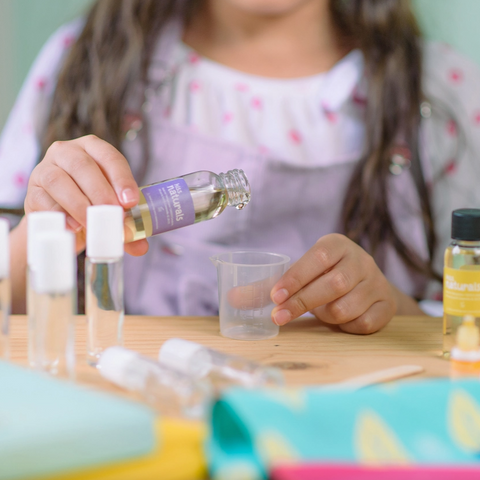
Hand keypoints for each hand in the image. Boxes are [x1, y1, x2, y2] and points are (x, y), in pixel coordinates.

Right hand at [25, 135, 147, 255]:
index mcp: (93, 149)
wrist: (61, 221)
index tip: (131, 201)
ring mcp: (45, 169)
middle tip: (113, 214)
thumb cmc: (92, 206)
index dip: (121, 178)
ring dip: (78, 204)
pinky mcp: (32, 192)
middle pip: (83, 166)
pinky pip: (42, 200)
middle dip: (100, 192)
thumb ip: (128, 226)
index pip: (110, 157)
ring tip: (92, 223)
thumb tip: (141, 248)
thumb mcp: (112, 210)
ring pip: (58, 180)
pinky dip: (58, 214)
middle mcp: (67, 152)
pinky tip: (72, 227)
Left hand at [270, 234, 397, 333]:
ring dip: (326, 317)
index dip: (295, 278)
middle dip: (302, 303)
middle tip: (278, 316)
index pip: (315, 258)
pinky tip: (342, 320)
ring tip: (321, 313)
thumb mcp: (298, 276)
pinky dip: (346, 327)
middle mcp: (360, 259)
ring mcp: (377, 282)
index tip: (273, 296)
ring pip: (346, 307)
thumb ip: (266, 286)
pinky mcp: (387, 305)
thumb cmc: (324, 278)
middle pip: (332, 284)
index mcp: (336, 245)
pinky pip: (363, 324)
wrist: (367, 287)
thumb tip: (231, 298)